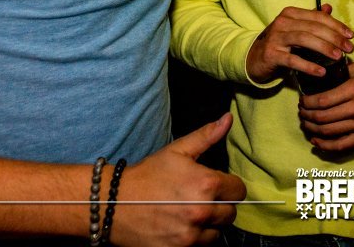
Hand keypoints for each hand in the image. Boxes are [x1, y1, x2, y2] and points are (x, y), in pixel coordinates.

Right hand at [112, 114, 245, 246]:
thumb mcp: (177, 151)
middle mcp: (202, 212)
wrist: (114, 204)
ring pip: (217, 233)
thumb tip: (228, 119)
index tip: (215, 185)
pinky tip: (181, 226)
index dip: (229, 186)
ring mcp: (190, 235)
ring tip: (190, 213)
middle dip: (220, 206)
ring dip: (209, 225)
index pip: (239, 190)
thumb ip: (206, 136)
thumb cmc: (147, 175)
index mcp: (206, 184)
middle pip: (231, 214)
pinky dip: (195, 238)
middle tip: (200, 199)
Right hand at [245, 4, 353, 84]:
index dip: (336, 25)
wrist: (255, 58)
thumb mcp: (295, 28)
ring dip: (324, 47)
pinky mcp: (271, 55)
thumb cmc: (280, 43)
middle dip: (334, 37)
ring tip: (338, 57)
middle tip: (348, 48)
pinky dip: (309, 65)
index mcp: (291, 14)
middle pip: (313, 27)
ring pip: (304, 39)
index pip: (318, 16)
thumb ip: (311, 19)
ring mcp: (276, 38)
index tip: (350, 35)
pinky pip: (293, 60)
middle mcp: (282, 22)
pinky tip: (322, 72)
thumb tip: (329, 7)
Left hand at [297, 63, 353, 151]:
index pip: (322, 100)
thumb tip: (319, 71)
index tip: (302, 100)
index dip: (307, 103)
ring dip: (312, 128)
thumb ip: (341, 71)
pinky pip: (341, 145)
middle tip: (301, 111)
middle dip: (306, 115)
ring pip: (328, 132)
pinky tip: (316, 140)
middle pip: (322, 117)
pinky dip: (325, 145)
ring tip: (306, 122)